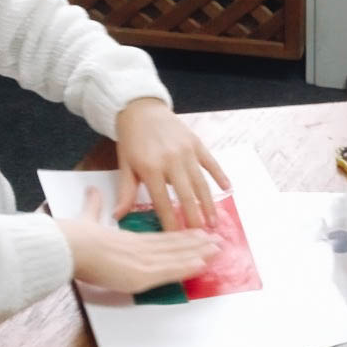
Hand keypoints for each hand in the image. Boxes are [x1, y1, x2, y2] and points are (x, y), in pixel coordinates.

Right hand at [57, 186, 219, 293]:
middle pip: (173, 245)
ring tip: (218, 250)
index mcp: (130, 239)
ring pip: (176, 256)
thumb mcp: (87, 218)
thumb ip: (94, 207)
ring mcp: (142, 261)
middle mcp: (140, 248)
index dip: (181, 236)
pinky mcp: (140, 274)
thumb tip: (92, 191)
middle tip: (217, 241)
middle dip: (197, 244)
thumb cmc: (74, 235)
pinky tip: (202, 264)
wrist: (68, 244)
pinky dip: (186, 267)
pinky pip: (169, 270)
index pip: (162, 237)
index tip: (197, 233)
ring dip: (199, 254)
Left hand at [113, 97, 229, 229]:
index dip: (170, 221)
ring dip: (209, 204)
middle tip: (201, 236)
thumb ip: (126, 192)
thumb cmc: (131, 139)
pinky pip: (211, 162)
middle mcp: (171, 160)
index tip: (176, 238)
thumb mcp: (125, 165)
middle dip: (194, 218)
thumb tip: (118, 216)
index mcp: (150, 168)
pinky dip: (220, 175)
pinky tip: (228, 188)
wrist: (140, 108)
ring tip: (214, 222)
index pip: (162, 201)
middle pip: (186, 195)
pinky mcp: (196, 142)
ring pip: (201, 182)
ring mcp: (186, 151)